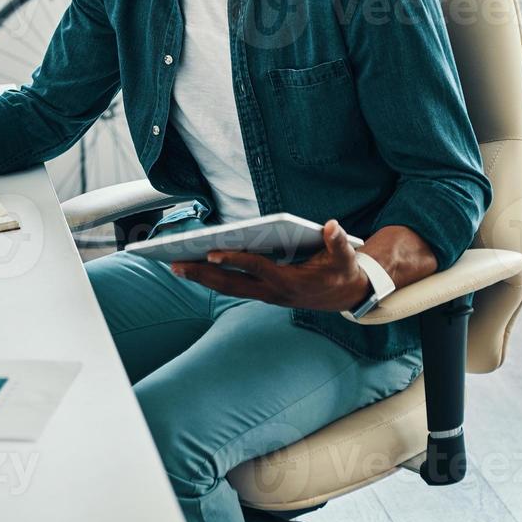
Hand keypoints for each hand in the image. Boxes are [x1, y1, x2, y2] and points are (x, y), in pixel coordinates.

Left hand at [170, 219, 371, 311]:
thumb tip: (331, 226)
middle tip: (175, 265)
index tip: (212, 253)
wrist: (346, 296)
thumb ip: (338, 241)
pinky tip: (196, 268)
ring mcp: (264, 294)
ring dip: (202, 278)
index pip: (255, 268)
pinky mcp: (261, 292)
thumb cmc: (342, 271)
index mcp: (288, 281)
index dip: (234, 260)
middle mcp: (271, 291)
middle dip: (203, 275)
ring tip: (176, 266)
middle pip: (231, 284)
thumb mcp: (345, 256)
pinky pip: (232, 286)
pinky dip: (213, 279)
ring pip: (228, 288)